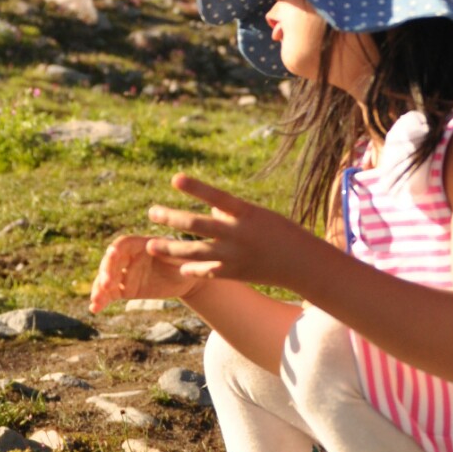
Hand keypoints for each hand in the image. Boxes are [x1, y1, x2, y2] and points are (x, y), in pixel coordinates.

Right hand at [88, 231, 210, 313]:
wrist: (187, 278)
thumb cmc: (187, 261)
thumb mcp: (183, 256)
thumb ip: (170, 251)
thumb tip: (155, 247)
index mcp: (141, 243)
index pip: (123, 244)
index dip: (117, 249)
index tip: (112, 254)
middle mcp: (129, 257)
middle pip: (111, 262)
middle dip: (106, 272)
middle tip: (105, 284)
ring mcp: (125, 273)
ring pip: (107, 280)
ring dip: (99, 289)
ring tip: (95, 301)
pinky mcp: (125, 289)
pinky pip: (110, 294)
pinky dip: (101, 300)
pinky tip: (94, 309)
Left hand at [145, 173, 315, 292]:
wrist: (302, 264)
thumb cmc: (280, 232)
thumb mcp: (257, 215)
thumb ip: (230, 212)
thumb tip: (207, 213)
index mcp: (246, 213)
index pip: (216, 196)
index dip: (196, 187)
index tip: (174, 178)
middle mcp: (237, 234)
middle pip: (197, 225)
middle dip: (171, 218)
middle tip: (151, 212)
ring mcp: (234, 256)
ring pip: (194, 251)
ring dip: (170, 249)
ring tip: (151, 245)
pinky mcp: (234, 273)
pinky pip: (207, 271)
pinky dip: (192, 269)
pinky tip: (179, 267)